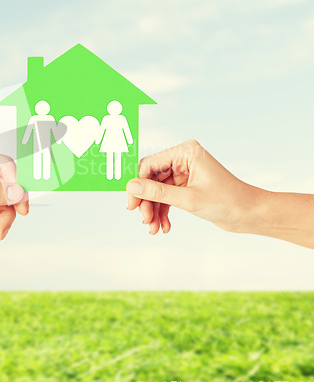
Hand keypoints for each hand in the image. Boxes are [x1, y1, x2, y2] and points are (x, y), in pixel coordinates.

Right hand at [126, 140, 263, 235]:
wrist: (250, 214)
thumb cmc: (227, 201)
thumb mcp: (189, 199)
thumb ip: (158, 193)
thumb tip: (131, 187)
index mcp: (185, 152)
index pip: (150, 164)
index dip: (138, 184)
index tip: (132, 205)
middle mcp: (183, 159)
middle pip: (151, 179)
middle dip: (147, 202)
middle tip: (144, 221)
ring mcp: (184, 172)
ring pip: (157, 191)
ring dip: (154, 210)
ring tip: (154, 229)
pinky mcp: (186, 186)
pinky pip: (167, 197)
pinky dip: (163, 212)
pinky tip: (164, 227)